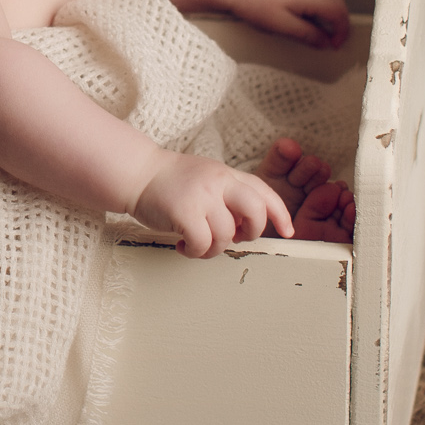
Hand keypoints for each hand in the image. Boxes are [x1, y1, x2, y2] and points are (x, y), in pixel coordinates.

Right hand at [130, 150, 294, 257]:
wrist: (137, 173)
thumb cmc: (170, 181)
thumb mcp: (207, 177)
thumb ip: (228, 195)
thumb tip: (246, 226)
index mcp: (227, 174)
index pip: (263, 191)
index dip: (280, 214)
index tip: (288, 232)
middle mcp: (218, 182)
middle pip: (256, 211)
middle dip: (252, 232)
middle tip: (235, 238)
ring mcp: (202, 196)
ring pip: (226, 235)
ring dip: (213, 249)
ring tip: (197, 245)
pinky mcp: (184, 212)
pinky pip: (202, 244)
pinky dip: (194, 252)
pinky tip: (182, 245)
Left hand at [230, 0, 349, 49]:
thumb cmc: (254, 3)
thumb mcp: (281, 26)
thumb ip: (307, 35)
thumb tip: (325, 43)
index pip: (339, 12)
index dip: (342, 31)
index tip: (335, 46)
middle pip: (338, 2)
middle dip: (341, 23)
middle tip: (334, 42)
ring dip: (331, 15)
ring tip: (322, 33)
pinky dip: (321, 7)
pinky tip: (308, 19)